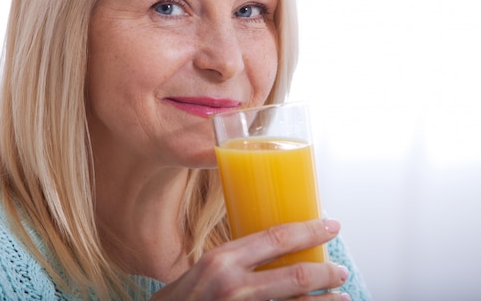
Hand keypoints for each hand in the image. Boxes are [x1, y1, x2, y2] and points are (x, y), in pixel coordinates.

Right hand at [151, 219, 350, 300]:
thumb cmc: (177, 300)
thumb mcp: (201, 270)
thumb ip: (231, 263)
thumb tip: (266, 254)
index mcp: (221, 261)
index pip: (275, 238)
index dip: (308, 231)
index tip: (330, 225)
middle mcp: (233, 286)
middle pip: (295, 276)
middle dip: (325, 272)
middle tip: (340, 270)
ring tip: (341, 297)